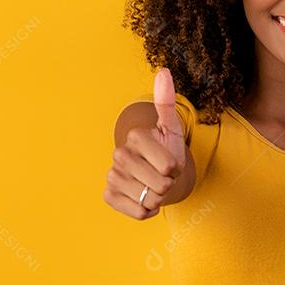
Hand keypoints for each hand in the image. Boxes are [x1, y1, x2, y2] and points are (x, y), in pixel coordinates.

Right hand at [104, 67, 185, 218]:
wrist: (155, 173)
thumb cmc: (167, 150)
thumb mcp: (172, 128)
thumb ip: (167, 102)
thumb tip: (163, 71)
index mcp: (136, 136)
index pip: (169, 166)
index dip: (176, 168)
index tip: (170, 161)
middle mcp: (119, 155)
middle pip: (161, 185)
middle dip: (168, 185)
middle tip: (162, 175)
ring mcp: (112, 176)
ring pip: (150, 201)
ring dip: (159, 198)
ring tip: (153, 186)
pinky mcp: (108, 195)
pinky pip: (138, 213)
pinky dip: (147, 211)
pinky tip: (144, 198)